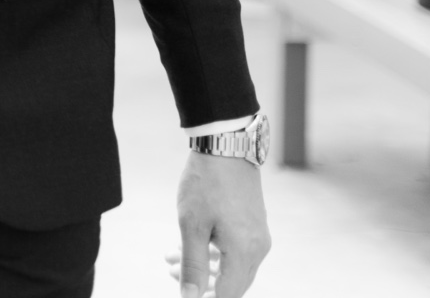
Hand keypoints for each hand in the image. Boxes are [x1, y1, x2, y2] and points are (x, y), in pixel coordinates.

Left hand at [172, 153, 269, 297]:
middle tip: (171, 271)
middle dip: (201, 282)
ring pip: (230, 265)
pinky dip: (211, 251)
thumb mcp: (191, 226)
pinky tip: (187, 244)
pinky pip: (234, 249)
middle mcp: (258, 249)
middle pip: (231, 283)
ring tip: (171, 257)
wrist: (225, 147)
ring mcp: (258, 236)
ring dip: (202, 265)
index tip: (184, 292)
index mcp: (244, 253)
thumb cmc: (206, 184)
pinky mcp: (253, 225)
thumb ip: (192, 265)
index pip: (228, 295)